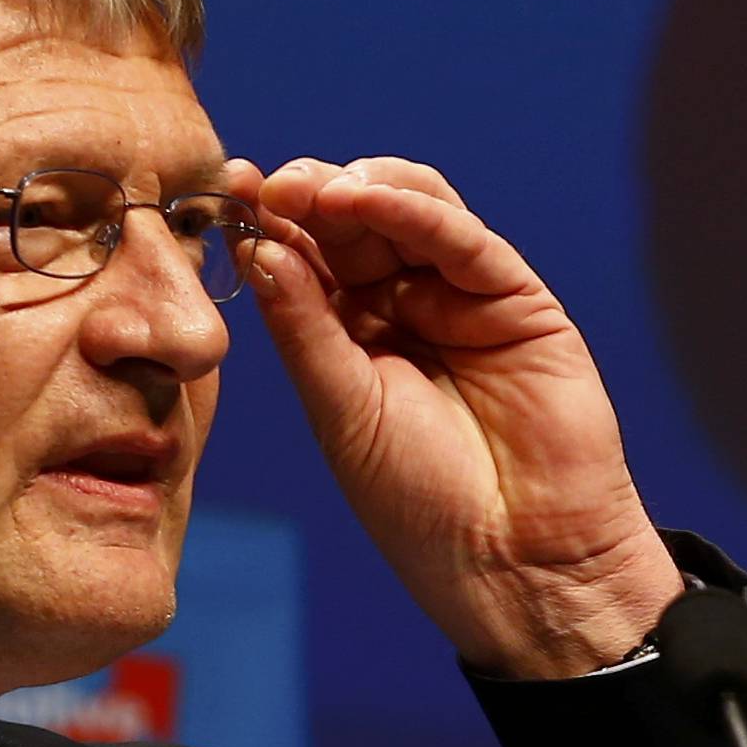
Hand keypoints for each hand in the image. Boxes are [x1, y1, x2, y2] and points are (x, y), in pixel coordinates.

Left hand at [226, 157, 682, 677]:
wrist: (517, 559)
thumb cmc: (423, 504)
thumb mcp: (342, 411)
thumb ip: (306, 326)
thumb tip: (258, 246)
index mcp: (349, 336)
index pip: (304, 257)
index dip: (268, 221)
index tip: (229, 190)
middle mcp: (403, 305)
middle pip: (353, 221)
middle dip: (309, 194)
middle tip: (268, 186)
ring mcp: (460, 296)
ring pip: (409, 210)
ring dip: (358, 188)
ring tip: (314, 190)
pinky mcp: (516, 296)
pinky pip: (463, 238)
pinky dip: (414, 209)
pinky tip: (368, 200)